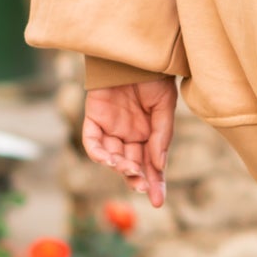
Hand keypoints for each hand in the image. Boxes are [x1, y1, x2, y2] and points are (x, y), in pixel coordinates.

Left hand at [81, 78, 176, 207]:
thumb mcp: (165, 108)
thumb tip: (158, 166)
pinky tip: (109, 159)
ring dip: (119, 167)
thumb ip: (161, 137)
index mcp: (149, 133)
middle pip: (131, 164)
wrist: (134, 54)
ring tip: (127, 168)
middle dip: (135, 178)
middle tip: (140, 185)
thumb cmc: (153, 77)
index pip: (151, 164)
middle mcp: (129, 134)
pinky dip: (98, 153)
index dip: (155, 183)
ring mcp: (111, 128)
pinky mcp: (94, 118)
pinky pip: (92, 142)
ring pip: (112, 157)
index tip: (158, 202)